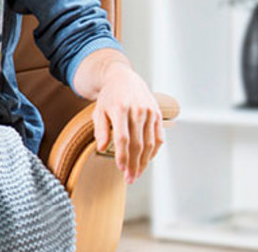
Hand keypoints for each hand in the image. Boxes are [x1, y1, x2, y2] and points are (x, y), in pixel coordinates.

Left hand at [91, 66, 165, 184]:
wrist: (123, 78)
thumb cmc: (109, 97)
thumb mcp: (99, 110)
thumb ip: (101, 129)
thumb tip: (102, 148)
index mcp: (120, 109)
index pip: (123, 138)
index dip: (123, 156)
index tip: (121, 169)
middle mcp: (138, 110)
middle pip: (138, 144)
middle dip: (134, 164)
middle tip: (130, 178)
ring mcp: (150, 112)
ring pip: (150, 143)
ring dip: (144, 161)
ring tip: (137, 173)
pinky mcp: (158, 114)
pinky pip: (159, 137)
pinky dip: (154, 151)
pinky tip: (147, 160)